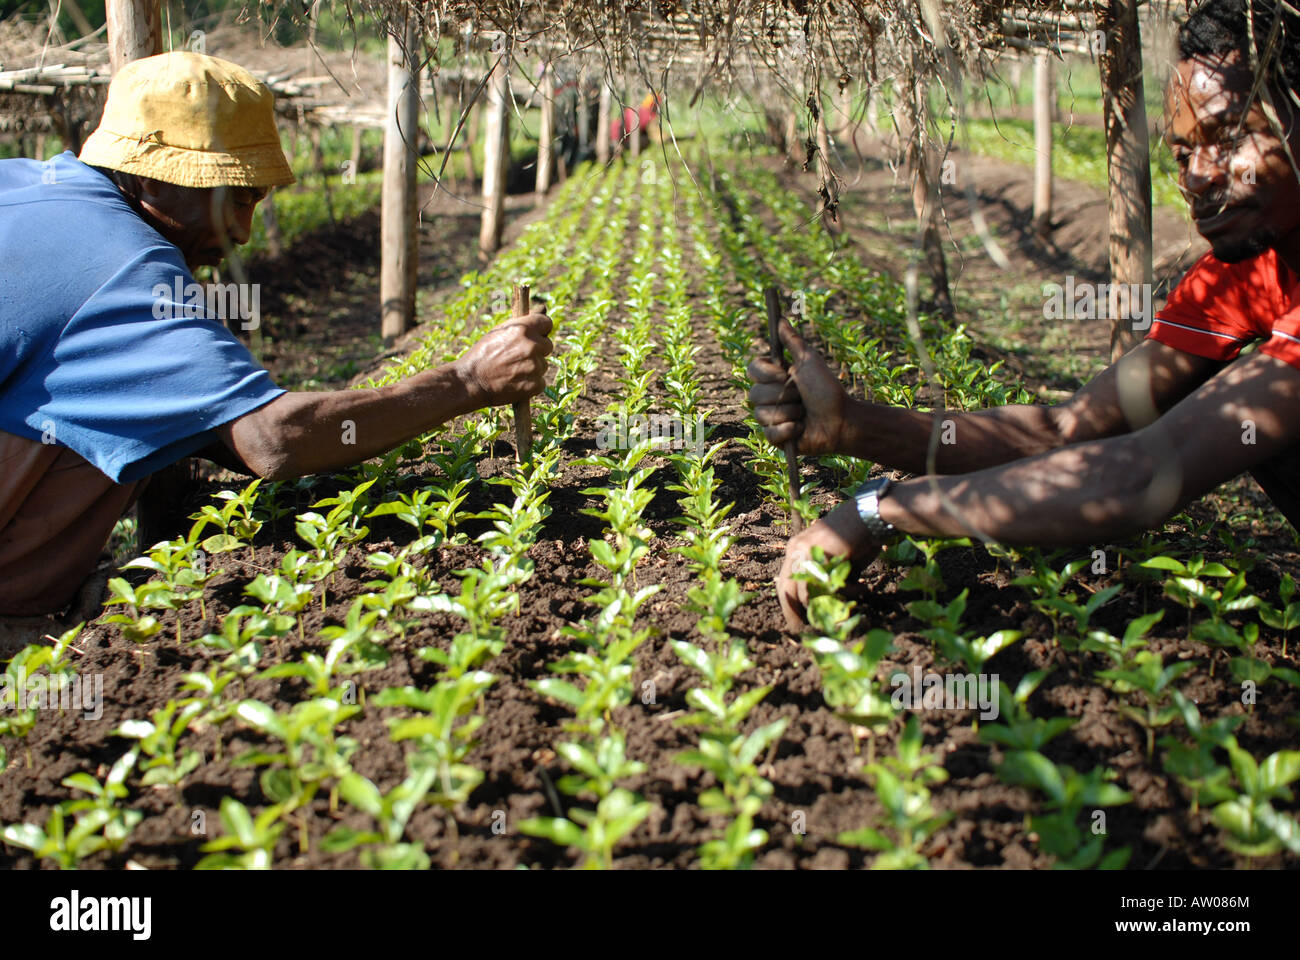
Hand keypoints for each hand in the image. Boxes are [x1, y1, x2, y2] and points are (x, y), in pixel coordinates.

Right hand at [456, 308, 552, 407]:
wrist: (471, 381)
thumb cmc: (483, 354)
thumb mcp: (499, 332)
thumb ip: (522, 324)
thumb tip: (543, 308)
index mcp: (523, 329)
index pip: (547, 323)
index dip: (542, 329)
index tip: (538, 334)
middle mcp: (531, 346)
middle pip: (548, 345)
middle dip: (537, 350)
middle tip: (519, 357)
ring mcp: (535, 366)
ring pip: (543, 365)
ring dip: (533, 368)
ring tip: (512, 371)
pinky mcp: (535, 384)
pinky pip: (540, 382)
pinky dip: (531, 384)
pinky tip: (515, 383)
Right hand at [747, 318, 849, 455]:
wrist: (842, 420)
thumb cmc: (827, 390)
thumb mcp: (810, 361)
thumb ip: (793, 342)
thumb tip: (781, 319)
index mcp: (773, 377)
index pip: (752, 370)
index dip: (767, 373)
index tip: (786, 373)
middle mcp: (768, 397)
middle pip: (755, 394)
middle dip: (784, 395)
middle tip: (802, 396)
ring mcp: (770, 418)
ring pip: (762, 415)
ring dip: (790, 413)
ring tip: (804, 413)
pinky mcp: (775, 438)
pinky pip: (770, 433)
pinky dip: (789, 430)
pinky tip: (802, 428)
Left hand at [776, 500, 881, 630]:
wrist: (869, 516)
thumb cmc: (856, 540)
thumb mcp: (834, 564)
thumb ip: (824, 582)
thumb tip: (823, 610)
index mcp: (795, 550)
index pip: (784, 584)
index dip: (789, 606)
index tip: (798, 623)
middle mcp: (795, 549)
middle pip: (787, 590)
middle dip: (795, 613)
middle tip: (809, 628)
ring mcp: (806, 549)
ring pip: (807, 590)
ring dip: (831, 602)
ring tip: (852, 600)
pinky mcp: (821, 551)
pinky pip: (829, 583)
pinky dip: (848, 590)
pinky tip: (862, 587)